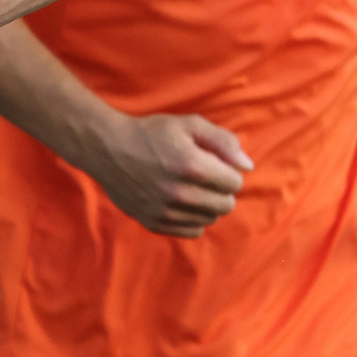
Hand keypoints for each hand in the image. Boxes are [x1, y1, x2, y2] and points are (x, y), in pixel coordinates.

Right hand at [83, 112, 253, 238]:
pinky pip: (191, 231)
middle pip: (225, 205)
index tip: (219, 165)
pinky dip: (195, 219)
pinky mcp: (153, 223)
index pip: (234, 183)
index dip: (231, 173)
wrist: (109, 149)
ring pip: (209, 219)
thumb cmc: (153, 133)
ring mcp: (165, 212)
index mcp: (192, 166)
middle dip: (223, 191)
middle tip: (209, 178)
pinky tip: (186, 203)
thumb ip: (223, 142)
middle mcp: (180, 193)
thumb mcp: (190, 125)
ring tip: (196, 189)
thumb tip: (247, 166)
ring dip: (210, 205)